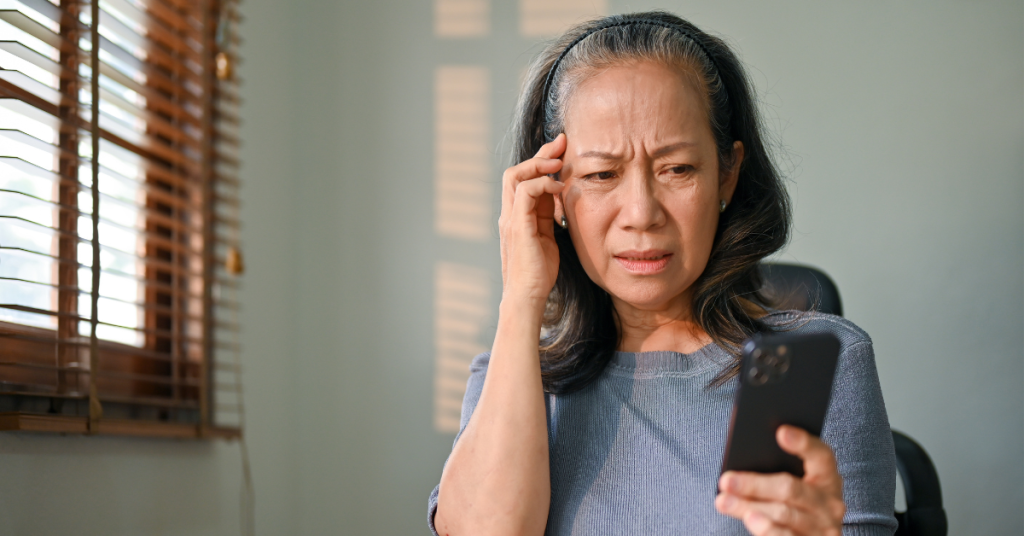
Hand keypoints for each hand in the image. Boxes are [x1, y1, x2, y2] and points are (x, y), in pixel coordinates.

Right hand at [498, 133, 566, 307]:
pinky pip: (525, 193)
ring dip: (539, 164)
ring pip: (515, 176)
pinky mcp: (518, 226)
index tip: (562, 149)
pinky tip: (559, 187)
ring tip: (560, 162)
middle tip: (562, 143)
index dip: (541, 161)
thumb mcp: (547, 236)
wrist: (528, 296)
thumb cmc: (539, 272)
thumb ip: (549, 215)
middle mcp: (509, 213)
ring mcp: (510, 219)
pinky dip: (542, 184)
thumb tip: (562, 197)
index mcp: (516, 215)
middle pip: (516, 171)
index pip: (523, 178)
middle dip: (540, 154)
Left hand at [715, 425, 845, 535]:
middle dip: (754, 484)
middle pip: (790, 489)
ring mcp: (824, 527)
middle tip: (725, 480)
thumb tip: (741, 464)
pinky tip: (749, 519)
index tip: (780, 431)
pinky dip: (767, 529)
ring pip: (783, 513)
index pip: (821, 455)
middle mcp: (830, 502)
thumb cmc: (794, 501)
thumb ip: (776, 468)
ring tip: (724, 501)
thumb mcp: (794, 481)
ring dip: (749, 507)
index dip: (803, 443)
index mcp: (827, 476)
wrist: (810, 535)